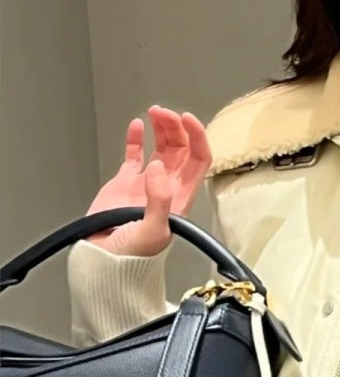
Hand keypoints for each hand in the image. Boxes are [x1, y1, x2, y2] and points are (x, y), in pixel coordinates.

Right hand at [84, 106, 211, 256]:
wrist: (104, 263)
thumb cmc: (132, 257)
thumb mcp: (153, 231)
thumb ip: (158, 200)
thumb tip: (157, 168)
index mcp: (180, 197)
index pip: (199, 160)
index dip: (197, 138)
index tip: (188, 119)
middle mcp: (166, 188)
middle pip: (181, 149)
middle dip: (176, 128)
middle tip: (165, 113)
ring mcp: (146, 184)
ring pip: (161, 148)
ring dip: (161, 128)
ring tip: (154, 113)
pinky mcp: (125, 183)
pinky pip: (134, 155)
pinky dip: (136, 138)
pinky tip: (137, 126)